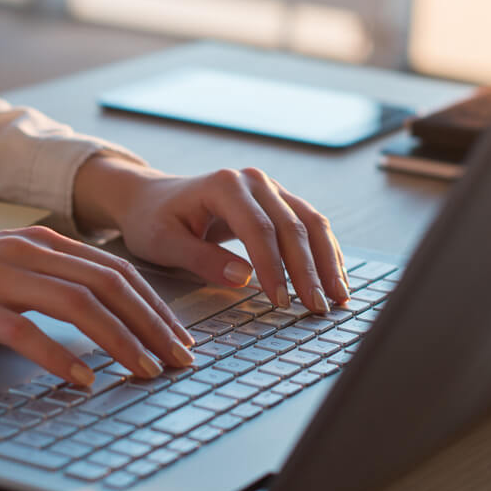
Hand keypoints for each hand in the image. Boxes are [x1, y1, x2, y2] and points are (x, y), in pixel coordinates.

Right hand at [0, 224, 195, 385]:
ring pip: (77, 304)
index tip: (182, 339)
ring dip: (120, 341)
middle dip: (153, 325)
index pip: (117, 271)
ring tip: (144, 372)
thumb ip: (48, 283)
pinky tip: (82, 379)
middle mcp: (26, 251)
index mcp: (41, 243)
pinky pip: (24, 330)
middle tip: (179, 362)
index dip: (156, 306)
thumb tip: (99, 317)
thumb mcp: (3, 269)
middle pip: (109, 286)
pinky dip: (59, 356)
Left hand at [73, 156, 348, 311]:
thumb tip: (244, 278)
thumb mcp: (165, 243)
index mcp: (224, 185)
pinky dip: (326, 253)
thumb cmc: (154, 221)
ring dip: (328, 262)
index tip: (280, 303)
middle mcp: (253, 181)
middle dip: (308, 271)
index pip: (259, 229)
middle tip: (317, 309)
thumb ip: (202, 260)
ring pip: (311, 223)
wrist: (152, 199)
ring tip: (339, 299)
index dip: (273, 267)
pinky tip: (336, 280)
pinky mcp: (279, 201)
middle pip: (292, 226)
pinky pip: (311, 225)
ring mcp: (270, 188)